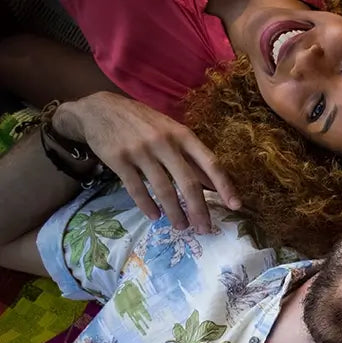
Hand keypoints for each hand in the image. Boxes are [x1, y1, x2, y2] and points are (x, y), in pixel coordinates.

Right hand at [53, 92, 239, 231]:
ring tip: (181, 226)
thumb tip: (213, 184)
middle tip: (205, 228)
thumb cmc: (143, 123)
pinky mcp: (119, 160)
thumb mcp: (171, 131)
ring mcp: (141, 151)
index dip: (225, 186)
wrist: (100, 109)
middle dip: (199, 209)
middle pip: (189, 183)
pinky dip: (147, 206)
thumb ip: (191, 157)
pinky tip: (154, 216)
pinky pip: (136, 189)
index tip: (236, 206)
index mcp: (183, 135)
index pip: (211, 163)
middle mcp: (165, 143)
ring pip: (164, 190)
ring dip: (174, 212)